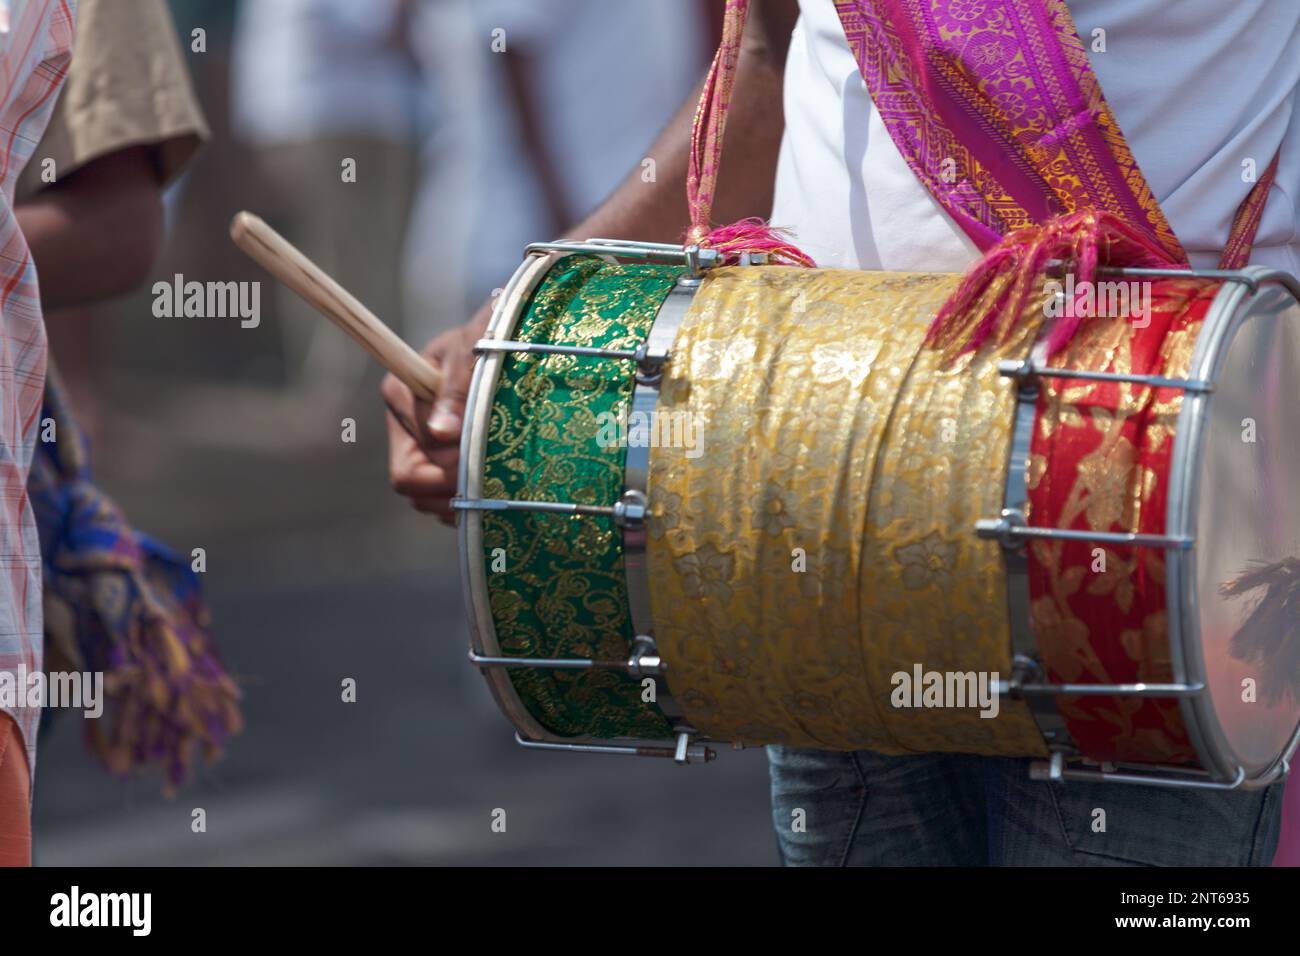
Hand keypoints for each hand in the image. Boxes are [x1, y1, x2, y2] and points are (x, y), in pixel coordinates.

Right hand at [383, 301, 490, 523]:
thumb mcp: (478, 348)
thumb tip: (442, 432)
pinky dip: (468, 501)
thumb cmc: (492, 333)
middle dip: (454, 489)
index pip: (409, 466)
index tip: (483, 463)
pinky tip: (494, 490)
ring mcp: (421, 443)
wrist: (509, 337)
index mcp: (400, 394)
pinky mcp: (441, 455)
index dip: (445, 475)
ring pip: (429, 498)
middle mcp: (404, 425)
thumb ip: (459, 387)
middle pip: (416, 486)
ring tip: (497, 486)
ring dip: (462, 500)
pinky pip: (445, 499)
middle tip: (495, 479)